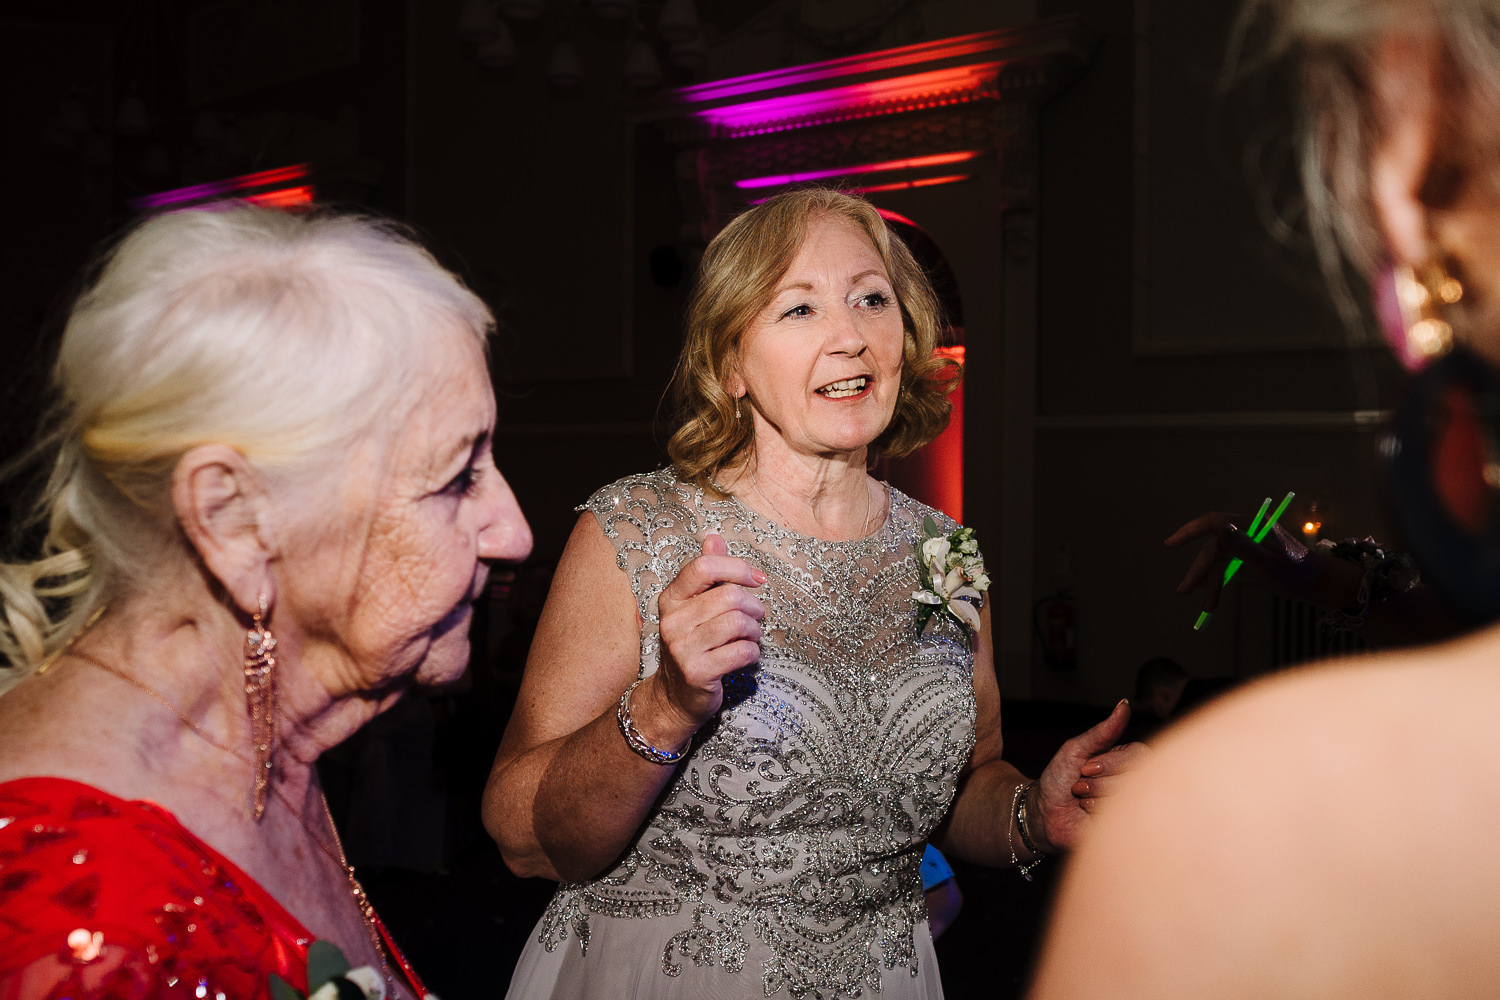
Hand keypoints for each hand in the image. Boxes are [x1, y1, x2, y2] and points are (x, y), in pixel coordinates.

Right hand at [644, 534, 766, 737]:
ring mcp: (682, 648)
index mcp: (671, 599)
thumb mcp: (693, 607)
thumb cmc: (692, 646)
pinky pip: (740, 652)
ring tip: (751, 636)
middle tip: (757, 616)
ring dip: (754, 630)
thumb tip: (713, 537)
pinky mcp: (697, 672)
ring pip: (737, 623)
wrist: (674, 697)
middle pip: (729, 596)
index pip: (704, 567)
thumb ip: (707, 573)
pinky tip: (746, 655)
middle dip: (754, 606)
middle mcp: (672, 620)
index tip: (758, 578)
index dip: (737, 568)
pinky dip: (752, 652)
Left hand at [1029, 700, 1145, 853]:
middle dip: (1097, 781)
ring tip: (1081, 798)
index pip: (1139, 755)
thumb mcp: (1077, 750)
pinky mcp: (1126, 825)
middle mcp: (1134, 780)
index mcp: (1127, 759)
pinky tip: (1086, 813)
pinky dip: (1096, 813)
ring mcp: (1131, 804)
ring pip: (1126, 798)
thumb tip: (1125, 704)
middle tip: (1080, 784)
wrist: (1043, 813)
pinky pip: (1121, 817)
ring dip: (1094, 797)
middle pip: (1133, 778)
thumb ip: (1104, 731)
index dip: (1109, 763)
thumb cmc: (1059, 778)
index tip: (1084, 767)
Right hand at [1166, 512, 1315, 611]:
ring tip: (1205, 605)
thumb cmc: (1299, 575)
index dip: (1190, 531)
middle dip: (1200, 570)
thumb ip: (1244, 547)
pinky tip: (1213, 600)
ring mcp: (1249, 543)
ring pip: (1219, 560)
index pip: (1213, 523)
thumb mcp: (1270, 564)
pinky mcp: (1250, 555)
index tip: (1171, 544)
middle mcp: (1248, 531)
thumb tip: (1220, 529)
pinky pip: (1228, 566)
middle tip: (1184, 590)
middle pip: (1213, 547)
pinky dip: (1220, 582)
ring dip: (1210, 581)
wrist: (1321, 585)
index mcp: (1253, 526)